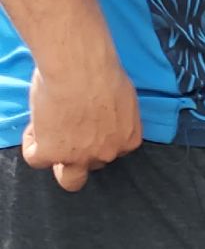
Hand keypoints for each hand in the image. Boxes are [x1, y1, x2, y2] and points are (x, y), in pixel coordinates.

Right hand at [21, 64, 140, 191]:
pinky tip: (34, 128)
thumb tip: (100, 105)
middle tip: (69, 134)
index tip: (86, 117)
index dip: (96, 134)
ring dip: (60, 162)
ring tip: (49, 137)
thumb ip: (114, 109)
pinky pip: (37, 160)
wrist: (80, 69)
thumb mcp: (121, 94)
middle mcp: (108, 153)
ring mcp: (81, 157)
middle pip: (94, 165)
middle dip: (82, 154)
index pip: (113, 149)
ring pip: (70, 179)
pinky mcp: (54, 153)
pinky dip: (32, 145)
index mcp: (129, 139)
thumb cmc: (101, 70)